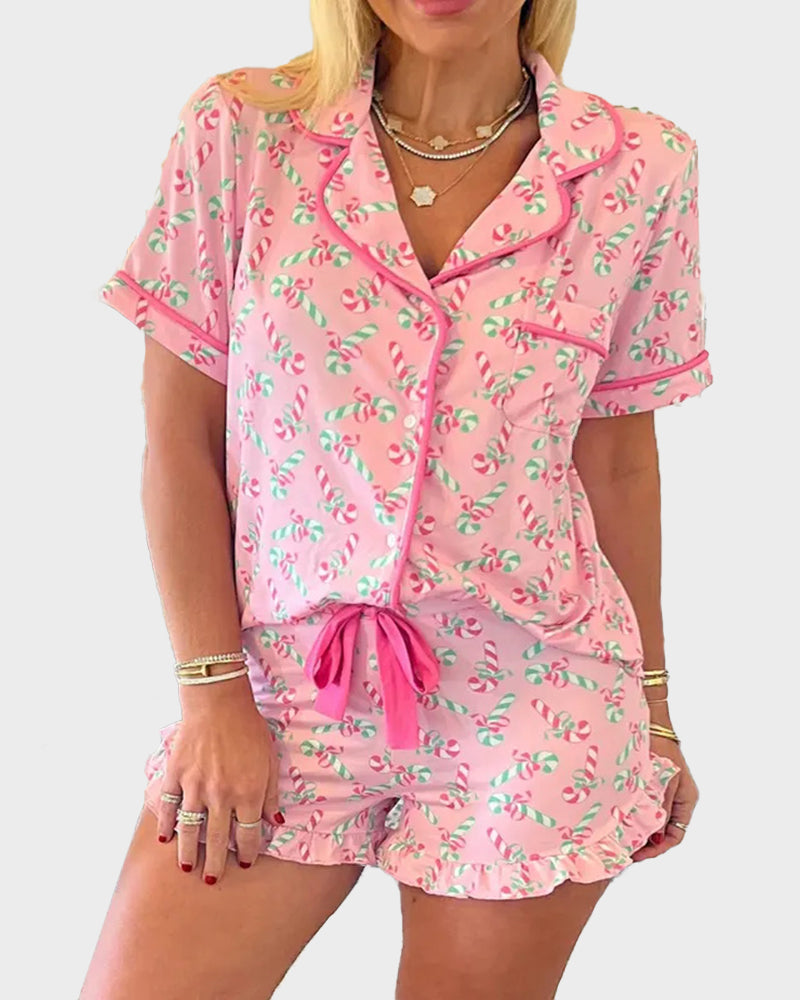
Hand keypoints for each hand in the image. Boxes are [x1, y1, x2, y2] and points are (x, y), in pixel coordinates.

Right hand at [155, 698, 283, 883]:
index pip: (247, 835)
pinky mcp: (175, 776)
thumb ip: (271, 793)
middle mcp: (220, 797)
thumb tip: (274, 821)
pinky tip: (164, 837)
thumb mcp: (270, 760)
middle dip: (215, 865)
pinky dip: (164, 824)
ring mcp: (195, 788)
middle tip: (212, 880)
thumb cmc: (249, 728)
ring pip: (190, 830)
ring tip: (188, 868)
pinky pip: (167, 807)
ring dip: (188, 853)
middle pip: (217, 840)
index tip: (245, 863)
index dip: (246, 853)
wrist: (218, 703)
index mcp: (247, 794)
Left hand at [631, 734, 698, 862]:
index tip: (639, 855)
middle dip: (646, 844)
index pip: (676, 836)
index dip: (658, 849)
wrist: (651, 726)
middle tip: (625, 852)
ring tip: (620, 840)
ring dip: (639, 832)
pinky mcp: (650, 787)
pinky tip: (618, 821)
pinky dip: (633, 818)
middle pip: (663, 833)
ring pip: (652, 822)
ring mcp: (664, 794)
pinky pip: (644, 809)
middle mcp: (677, 800)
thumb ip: (662, 807)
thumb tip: (656, 835)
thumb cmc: (662, 750)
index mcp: (687, 800)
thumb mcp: (665, 782)